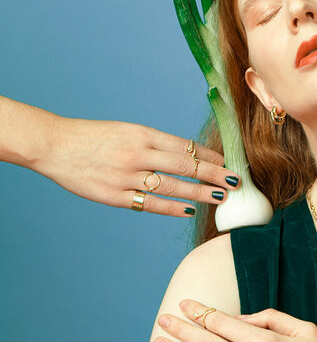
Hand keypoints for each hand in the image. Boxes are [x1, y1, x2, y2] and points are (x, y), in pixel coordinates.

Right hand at [42, 116, 239, 215]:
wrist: (54, 146)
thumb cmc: (93, 138)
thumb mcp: (125, 131)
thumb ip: (153, 143)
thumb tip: (186, 155)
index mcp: (141, 134)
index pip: (184, 146)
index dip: (209, 155)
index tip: (227, 162)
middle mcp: (137, 154)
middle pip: (184, 165)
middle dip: (213, 173)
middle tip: (236, 181)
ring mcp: (126, 177)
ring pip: (172, 186)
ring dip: (200, 192)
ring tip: (221, 196)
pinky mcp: (114, 196)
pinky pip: (149, 204)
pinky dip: (171, 208)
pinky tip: (189, 210)